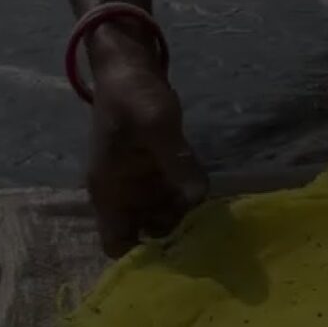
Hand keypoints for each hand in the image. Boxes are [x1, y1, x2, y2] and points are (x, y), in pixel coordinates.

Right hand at [86, 55, 207, 257]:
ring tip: (218, 230)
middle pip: (147, 237)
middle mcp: (124, 196)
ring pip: (166, 220)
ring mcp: (144, 186)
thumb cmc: (134, 95)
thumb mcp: (156, 126)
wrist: (131, 68)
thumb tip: (197, 199)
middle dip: (174, 243)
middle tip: (209, 244)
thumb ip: (177, 162)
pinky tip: (216, 207)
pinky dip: (193, 205)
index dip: (141, 258)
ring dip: (188, 224)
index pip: (116, 244)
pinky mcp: (161, 174)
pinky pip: (179, 199)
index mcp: (109, 191)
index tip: (175, 258)